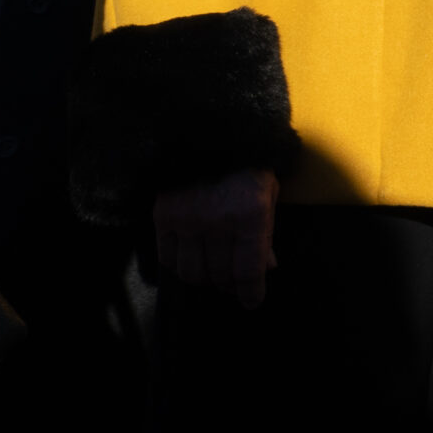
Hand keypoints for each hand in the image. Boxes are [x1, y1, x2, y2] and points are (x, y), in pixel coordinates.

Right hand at [154, 169, 279, 306]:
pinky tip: (190, 259)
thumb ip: (266, 233)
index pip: (248, 270)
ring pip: (192, 272)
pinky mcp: (163, 215)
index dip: (250, 292)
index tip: (251, 301)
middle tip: (232, 284)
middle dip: (228, 285)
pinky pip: (168, 258)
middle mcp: (218, 222)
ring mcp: (188, 219)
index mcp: (251, 215)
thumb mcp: (268, 194)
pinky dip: (179, 266)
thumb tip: (267, 268)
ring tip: (212, 273)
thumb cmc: (248, 162)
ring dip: (204, 279)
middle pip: (219, 274)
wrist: (210, 130)